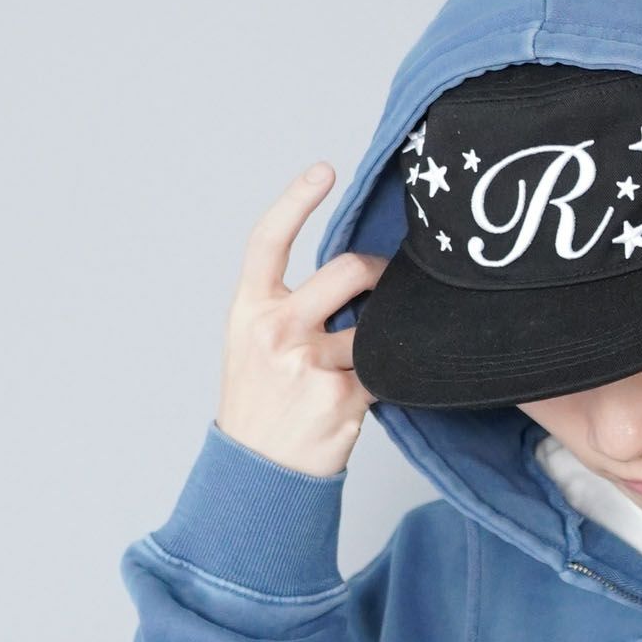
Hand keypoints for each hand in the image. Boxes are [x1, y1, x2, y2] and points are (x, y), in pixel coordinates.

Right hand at [216, 161, 388, 478]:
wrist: (260, 471)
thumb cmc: (262, 404)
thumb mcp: (253, 345)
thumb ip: (289, 307)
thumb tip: (351, 277)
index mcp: (249, 308)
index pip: (268, 239)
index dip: (296, 199)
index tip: (325, 170)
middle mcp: (276, 330)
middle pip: (346, 272)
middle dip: (377, 272)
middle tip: (387, 283)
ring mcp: (308, 363)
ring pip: (374, 327)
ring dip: (386, 337)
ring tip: (375, 354)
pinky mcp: (342, 397)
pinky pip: (386, 371)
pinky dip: (392, 376)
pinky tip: (375, 389)